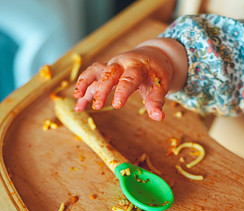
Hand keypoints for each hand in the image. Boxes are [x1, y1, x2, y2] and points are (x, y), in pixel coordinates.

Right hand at [73, 38, 187, 120]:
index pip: (129, 78)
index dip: (122, 91)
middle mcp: (122, 64)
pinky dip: (83, 86)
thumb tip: (159, 117)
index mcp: (138, 67)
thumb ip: (157, 101)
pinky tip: (79, 102)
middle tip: (97, 106)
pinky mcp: (106, 69)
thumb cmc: (156, 73)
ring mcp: (112, 65)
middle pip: (109, 73)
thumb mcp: (160, 86)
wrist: (152, 57)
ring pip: (96, 71)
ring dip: (86, 84)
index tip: (117, 105)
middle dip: (102, 89)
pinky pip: (92, 75)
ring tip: (78, 100)